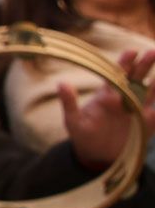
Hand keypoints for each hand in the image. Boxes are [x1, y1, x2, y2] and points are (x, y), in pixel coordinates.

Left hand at [60, 49, 154, 170]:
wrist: (96, 156)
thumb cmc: (82, 135)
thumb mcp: (73, 120)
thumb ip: (69, 102)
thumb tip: (61, 83)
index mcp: (107, 95)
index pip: (117, 74)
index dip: (125, 62)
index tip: (132, 51)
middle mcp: (124, 99)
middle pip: (136, 78)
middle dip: (145, 64)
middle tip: (153, 51)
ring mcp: (137, 110)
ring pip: (149, 92)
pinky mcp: (147, 124)